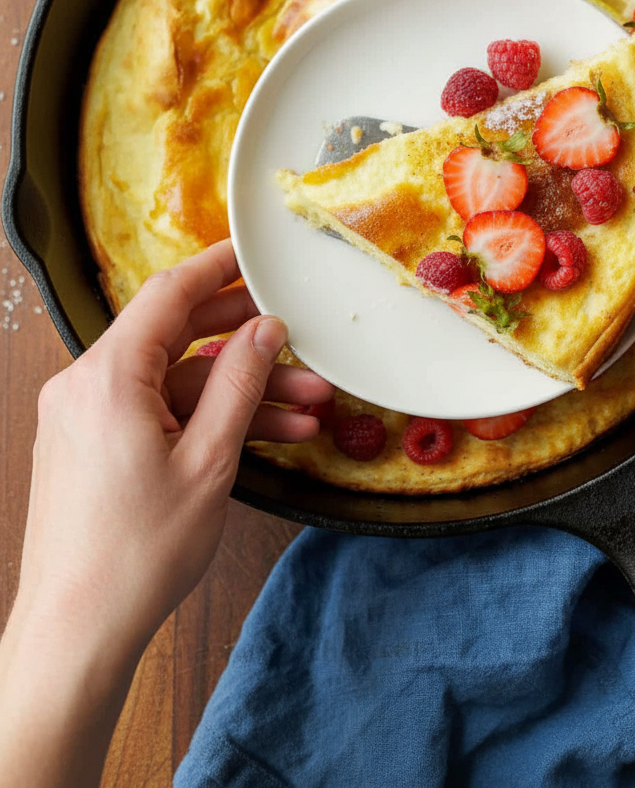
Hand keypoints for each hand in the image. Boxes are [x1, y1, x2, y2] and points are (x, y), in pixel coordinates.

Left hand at [0, 239, 331, 787]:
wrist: (78, 630)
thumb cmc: (135, 556)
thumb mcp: (209, 461)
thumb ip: (240, 384)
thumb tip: (264, 329)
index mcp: (108, 377)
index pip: (169, 295)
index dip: (217, 268)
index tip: (253, 254)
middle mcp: (86, 385)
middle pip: (176, 338)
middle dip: (246, 344)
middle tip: (298, 339)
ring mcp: (85, 416)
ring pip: (174, 382)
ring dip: (238, 391)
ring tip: (305, 406)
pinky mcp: (90, 444)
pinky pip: (156, 411)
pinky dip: (205, 418)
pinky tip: (264, 433)